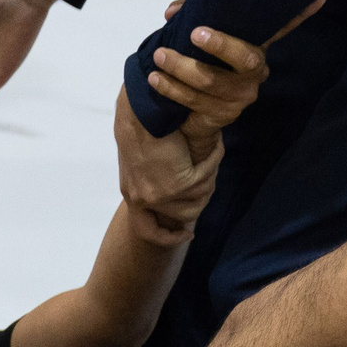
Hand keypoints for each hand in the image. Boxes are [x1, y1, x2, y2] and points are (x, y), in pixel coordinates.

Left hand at [114, 87, 223, 238]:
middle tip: (207, 171)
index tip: (185, 236)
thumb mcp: (143, 154)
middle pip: (186, 215)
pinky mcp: (177, 184)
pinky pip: (207, 178)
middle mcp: (142, 199)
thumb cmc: (139, 122)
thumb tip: (179, 181)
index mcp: (133, 193)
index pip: (147, 230)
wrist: (138, 108)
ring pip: (200, 197)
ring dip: (209, 175)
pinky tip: (214, 145)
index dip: (167, 237)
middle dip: (201, 194)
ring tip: (210, 153)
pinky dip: (213, 160)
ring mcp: (159, 195)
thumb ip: (157, 173)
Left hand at [143, 0, 322, 140]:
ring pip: (212, 81)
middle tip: (194, 33)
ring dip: (181, 67)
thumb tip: (174, 10)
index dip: (299, 14)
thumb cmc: (197, 63)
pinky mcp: (224, 115)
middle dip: (221, 45)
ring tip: (159, 56)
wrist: (191, 116)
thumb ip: (190, 18)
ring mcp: (241, 95)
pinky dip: (171, 88)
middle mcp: (256, 71)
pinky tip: (155, 79)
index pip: (280, 28)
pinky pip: (195, 101)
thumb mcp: (195, 38)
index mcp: (254, 47)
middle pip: (247, 58)